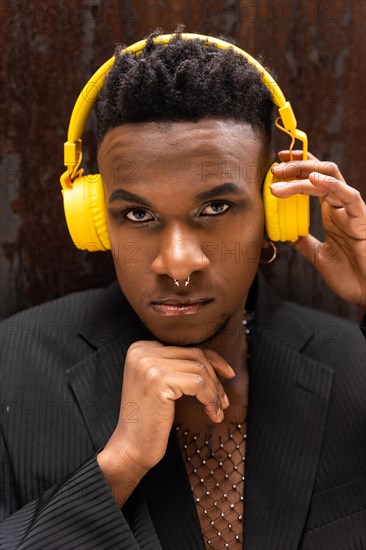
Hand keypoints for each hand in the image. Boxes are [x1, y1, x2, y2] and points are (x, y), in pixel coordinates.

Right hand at [97, 341, 233, 503]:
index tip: (227, 374)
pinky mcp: (158, 380)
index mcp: (140, 348)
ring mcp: (149, 364)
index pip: (185, 346)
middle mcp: (142, 351)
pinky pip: (199, 383)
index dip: (211, 359)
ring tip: (218, 409)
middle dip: (215, 377)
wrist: (130, 447)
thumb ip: (177, 365)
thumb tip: (214, 359)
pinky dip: (211, 399)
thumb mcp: (160, 383)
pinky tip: (212, 413)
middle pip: (194, 355)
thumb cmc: (148, 419)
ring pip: (200, 368)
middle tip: (224, 400)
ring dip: (215, 391)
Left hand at [270, 151, 365, 307]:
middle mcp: (341, 207)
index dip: (298, 169)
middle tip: (275, 168)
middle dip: (296, 166)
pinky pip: (348, 195)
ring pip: (330, 178)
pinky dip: (330, 185)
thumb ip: (303, 242)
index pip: (314, 182)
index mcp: (332, 214)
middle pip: (320, 173)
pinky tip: (312, 179)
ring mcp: (352, 211)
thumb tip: (284, 233)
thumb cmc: (350, 276)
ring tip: (281, 174)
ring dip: (304, 173)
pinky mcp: (361, 219)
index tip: (277, 163)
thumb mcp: (318, 256)